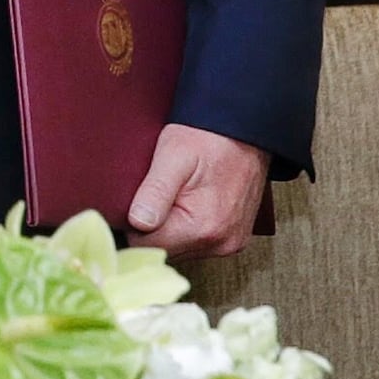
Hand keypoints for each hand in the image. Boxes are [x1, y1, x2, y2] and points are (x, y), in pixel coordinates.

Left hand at [128, 124, 269, 256]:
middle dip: (152, 227)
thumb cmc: (209, 137)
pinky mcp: (234, 239)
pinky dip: (188, 228)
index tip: (133, 202)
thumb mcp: (173, 154)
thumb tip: (136, 222)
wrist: (246, 129)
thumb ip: (155, 191)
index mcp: (203, 227)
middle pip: (164, 249)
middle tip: (155, 194)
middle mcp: (220, 243)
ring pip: (180, 248)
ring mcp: (230, 243)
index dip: (132, 224)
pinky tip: (188, 203)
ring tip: (174, 195)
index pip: (145, 245)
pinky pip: (198, 243)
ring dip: (170, 228)